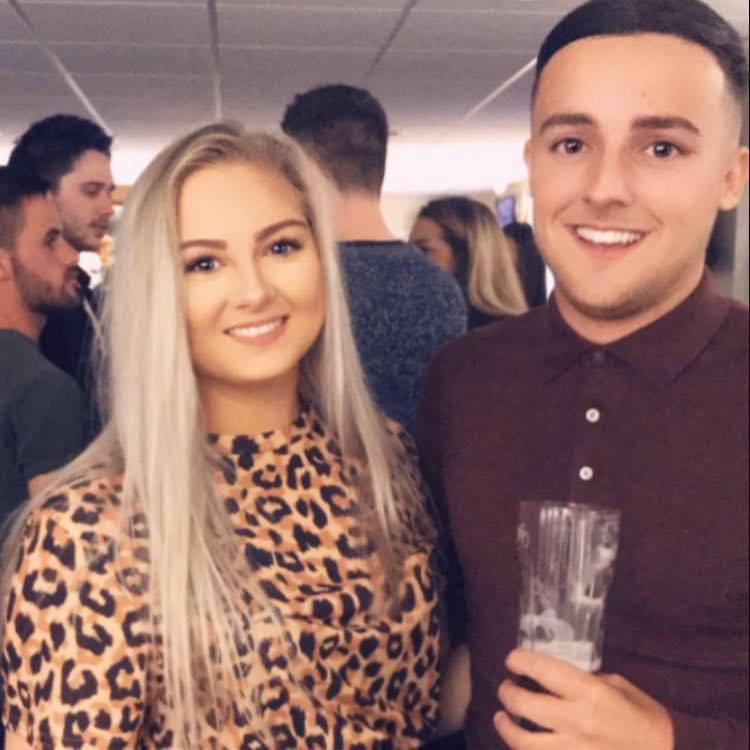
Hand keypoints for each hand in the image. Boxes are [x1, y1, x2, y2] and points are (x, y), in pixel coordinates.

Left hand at [493, 649, 673, 749]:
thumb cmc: (647, 722)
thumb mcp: (621, 689)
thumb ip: (589, 681)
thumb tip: (562, 679)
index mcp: (591, 693)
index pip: (543, 669)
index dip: (520, 660)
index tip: (513, 659)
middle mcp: (577, 721)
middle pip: (526, 704)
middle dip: (508, 693)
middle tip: (506, 688)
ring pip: (524, 742)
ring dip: (507, 727)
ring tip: (502, 717)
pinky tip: (520, 744)